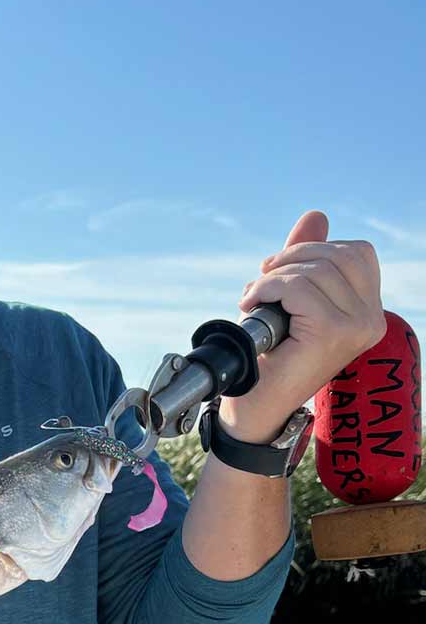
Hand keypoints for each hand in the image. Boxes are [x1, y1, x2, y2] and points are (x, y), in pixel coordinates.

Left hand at [224, 210, 386, 442]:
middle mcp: (372, 319)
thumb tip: (316, 216)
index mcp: (368, 312)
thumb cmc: (270, 358)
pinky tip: (251, 306)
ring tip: (254, 299)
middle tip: (261, 282)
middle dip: (291, 258)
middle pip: (337, 254)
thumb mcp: (289, 300)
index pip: (356, 253)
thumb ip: (305, 261)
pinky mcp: (332, 332)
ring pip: (314, 269)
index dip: (312, 251)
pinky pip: (297, 286)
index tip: (276, 272)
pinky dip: (267, 289)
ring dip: (273, 277)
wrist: (255, 407)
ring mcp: (356, 327)